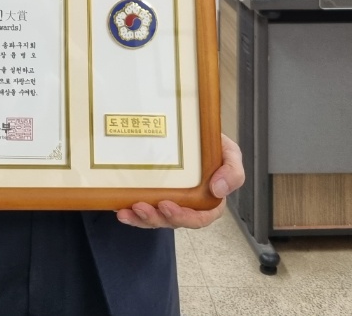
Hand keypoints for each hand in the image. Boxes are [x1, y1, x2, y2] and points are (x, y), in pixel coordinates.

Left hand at [116, 133, 244, 229]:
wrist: (192, 130)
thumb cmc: (213, 146)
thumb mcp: (230, 153)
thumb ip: (232, 171)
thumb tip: (219, 190)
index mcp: (208, 201)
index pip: (198, 218)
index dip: (183, 217)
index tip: (167, 206)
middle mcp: (187, 205)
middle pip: (172, 221)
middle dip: (155, 218)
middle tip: (142, 207)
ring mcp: (168, 199)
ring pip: (154, 217)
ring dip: (140, 218)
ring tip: (126, 210)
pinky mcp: (152, 192)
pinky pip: (141, 207)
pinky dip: (130, 211)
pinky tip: (118, 207)